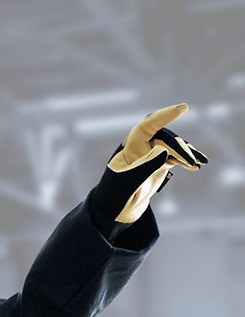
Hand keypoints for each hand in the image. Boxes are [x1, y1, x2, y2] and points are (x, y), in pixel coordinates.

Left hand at [92, 103, 208, 226]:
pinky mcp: (158, 163)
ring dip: (187, 154)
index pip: (148, 125)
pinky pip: (175, 156)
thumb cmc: (117, 194)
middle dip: (180, 148)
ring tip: (200, 163)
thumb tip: (164, 150)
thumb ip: (146, 166)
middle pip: (165, 138)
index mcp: (129, 145)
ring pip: (172, 147)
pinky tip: (197, 165)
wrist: (116, 209)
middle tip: (192, 162)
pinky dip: (186, 160)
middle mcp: (140, 145)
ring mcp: (150, 153)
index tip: (183, 108)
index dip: (165, 115)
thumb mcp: (130, 181)